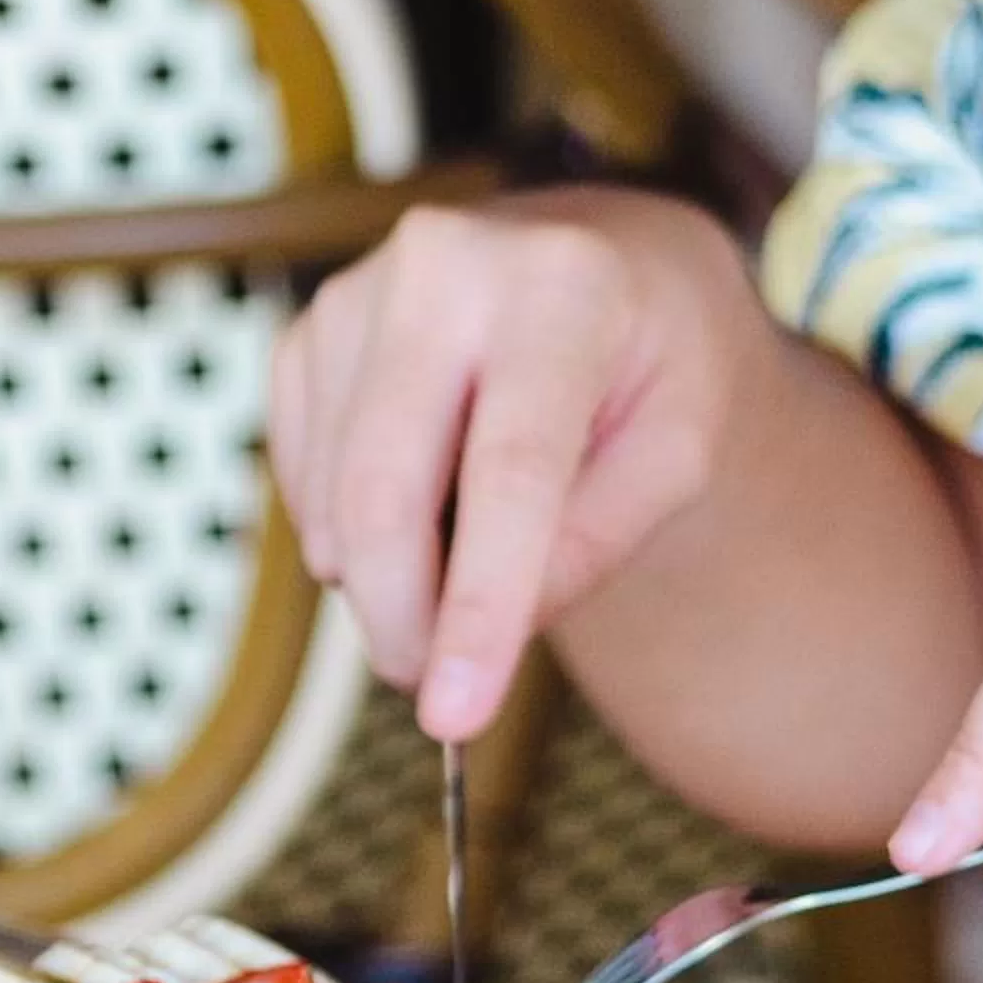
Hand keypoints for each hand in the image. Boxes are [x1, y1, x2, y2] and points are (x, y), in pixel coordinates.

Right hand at [268, 192, 767, 741]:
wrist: (606, 270)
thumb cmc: (655, 365)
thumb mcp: (678, 453)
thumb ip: (593, 544)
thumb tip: (480, 635)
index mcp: (563, 284)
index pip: (510, 473)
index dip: (477, 606)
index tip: (454, 716)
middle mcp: (444, 265)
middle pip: (385, 491)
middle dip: (401, 619)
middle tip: (435, 689)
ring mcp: (359, 294)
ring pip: (335, 501)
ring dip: (383, 581)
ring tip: (454, 576)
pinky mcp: (308, 332)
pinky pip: (303, 481)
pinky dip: (350, 535)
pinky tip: (413, 518)